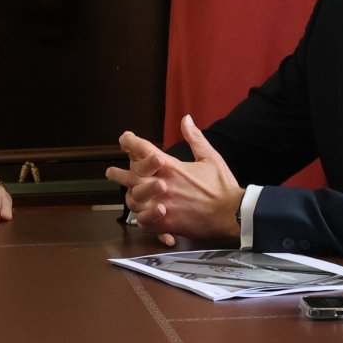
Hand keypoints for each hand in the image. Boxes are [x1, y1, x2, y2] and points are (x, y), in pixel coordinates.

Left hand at [106, 115, 243, 241]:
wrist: (232, 213)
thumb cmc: (222, 185)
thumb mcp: (210, 157)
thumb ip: (194, 138)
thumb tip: (186, 119)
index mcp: (171, 167)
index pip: (143, 149)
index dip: (130, 142)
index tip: (124, 139)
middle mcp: (162, 185)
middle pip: (131, 177)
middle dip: (119, 174)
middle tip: (110, 172)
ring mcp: (162, 205)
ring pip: (134, 201)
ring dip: (129, 197)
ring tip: (125, 195)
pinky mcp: (166, 223)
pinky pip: (145, 222)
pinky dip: (142, 219)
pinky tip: (141, 216)